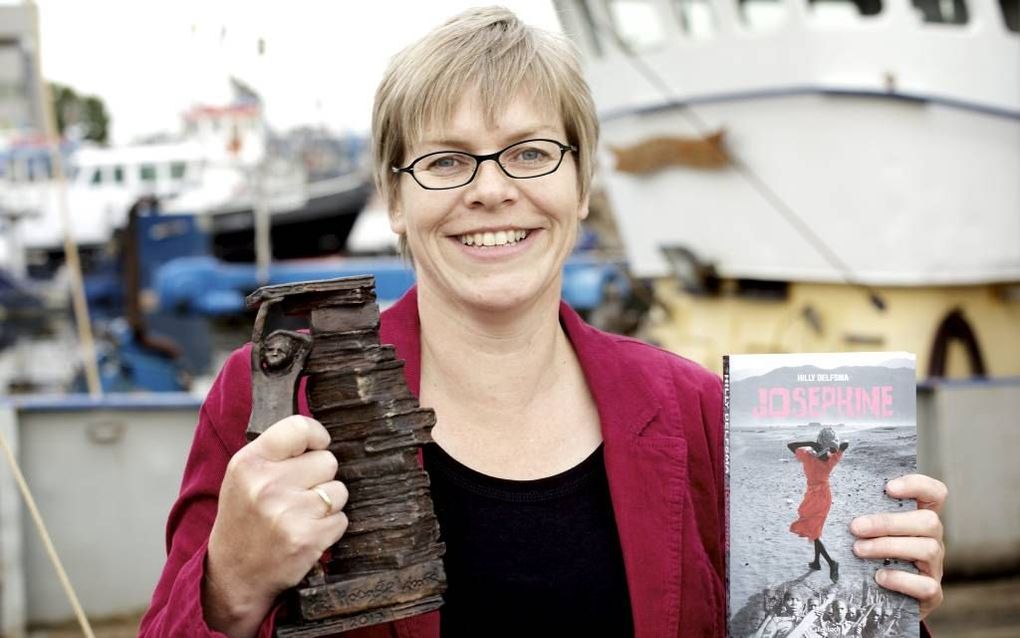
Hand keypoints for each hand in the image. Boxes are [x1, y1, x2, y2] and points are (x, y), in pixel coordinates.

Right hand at [203, 416, 348, 636]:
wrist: (234, 575)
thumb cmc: (244, 519)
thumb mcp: (244, 476)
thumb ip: (277, 451)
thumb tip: (320, 434)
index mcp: (249, 463)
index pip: (299, 427)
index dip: (316, 436)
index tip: (316, 446)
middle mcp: (266, 485)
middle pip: (328, 460)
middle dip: (320, 476)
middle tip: (297, 494)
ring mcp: (287, 513)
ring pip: (339, 490)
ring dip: (327, 503)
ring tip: (300, 515)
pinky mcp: (307, 539)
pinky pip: (341, 519)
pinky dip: (330, 527)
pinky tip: (306, 533)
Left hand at [850, 473, 947, 619]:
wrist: (879, 597)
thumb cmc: (869, 555)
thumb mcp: (867, 531)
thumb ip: (861, 512)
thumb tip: (826, 492)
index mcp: (919, 518)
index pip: (935, 493)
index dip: (918, 485)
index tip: (888, 487)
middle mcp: (932, 539)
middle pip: (929, 521)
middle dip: (888, 522)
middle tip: (855, 527)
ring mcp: (934, 567)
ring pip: (928, 549)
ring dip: (888, 547)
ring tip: (858, 550)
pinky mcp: (931, 593)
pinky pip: (927, 585)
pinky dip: (901, 580)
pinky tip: (879, 577)